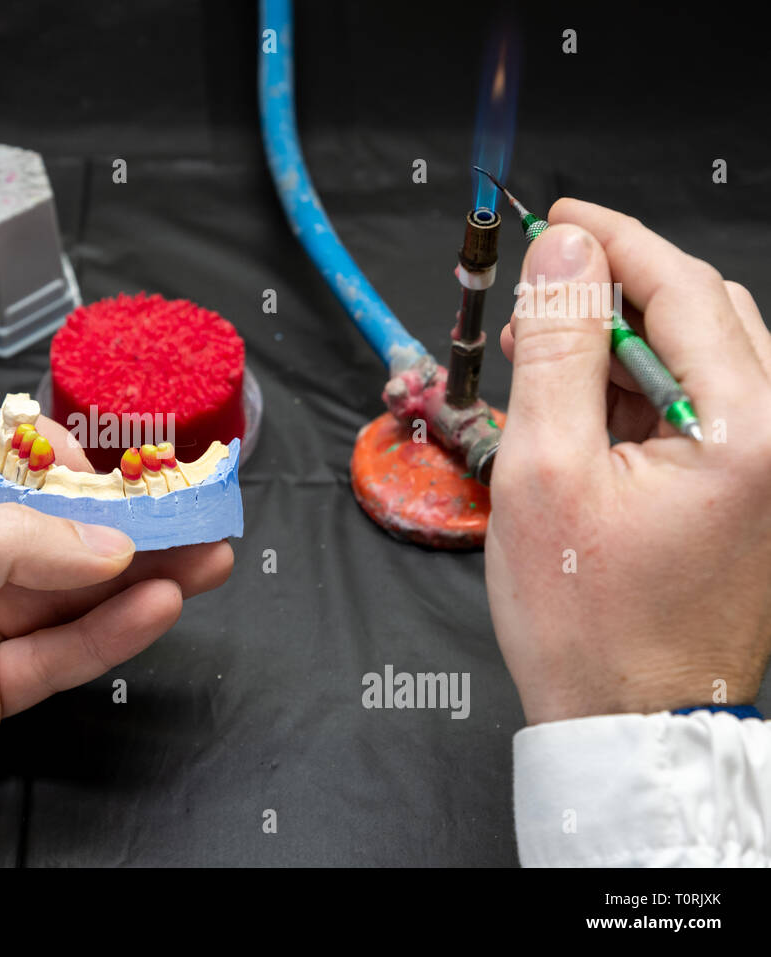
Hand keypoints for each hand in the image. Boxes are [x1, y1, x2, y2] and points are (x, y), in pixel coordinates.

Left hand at [0, 409, 232, 864]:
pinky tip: (159, 608)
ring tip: (203, 556)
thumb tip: (100, 542)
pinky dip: (114, 630)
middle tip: (181, 508)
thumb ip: (6, 545)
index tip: (93, 466)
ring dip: (134, 572)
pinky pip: (62, 650)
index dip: (38, 447)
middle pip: (41, 520)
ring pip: (65, 589)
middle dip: (114, 514)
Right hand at [487, 198, 770, 723]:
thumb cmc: (588, 619)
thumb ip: (560, 347)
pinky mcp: (754, 495)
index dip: (613, 240)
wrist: (630, 722)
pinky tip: (580, 413)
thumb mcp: (545, 470)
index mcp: (750, 428)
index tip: (555, 216)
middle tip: (537, 300)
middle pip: (703, 315)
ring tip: (543, 362)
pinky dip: (638, 395)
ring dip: (621, 345)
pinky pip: (701, 411)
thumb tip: (564, 253)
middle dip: (614, 292)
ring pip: (701, 361)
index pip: (684, 289)